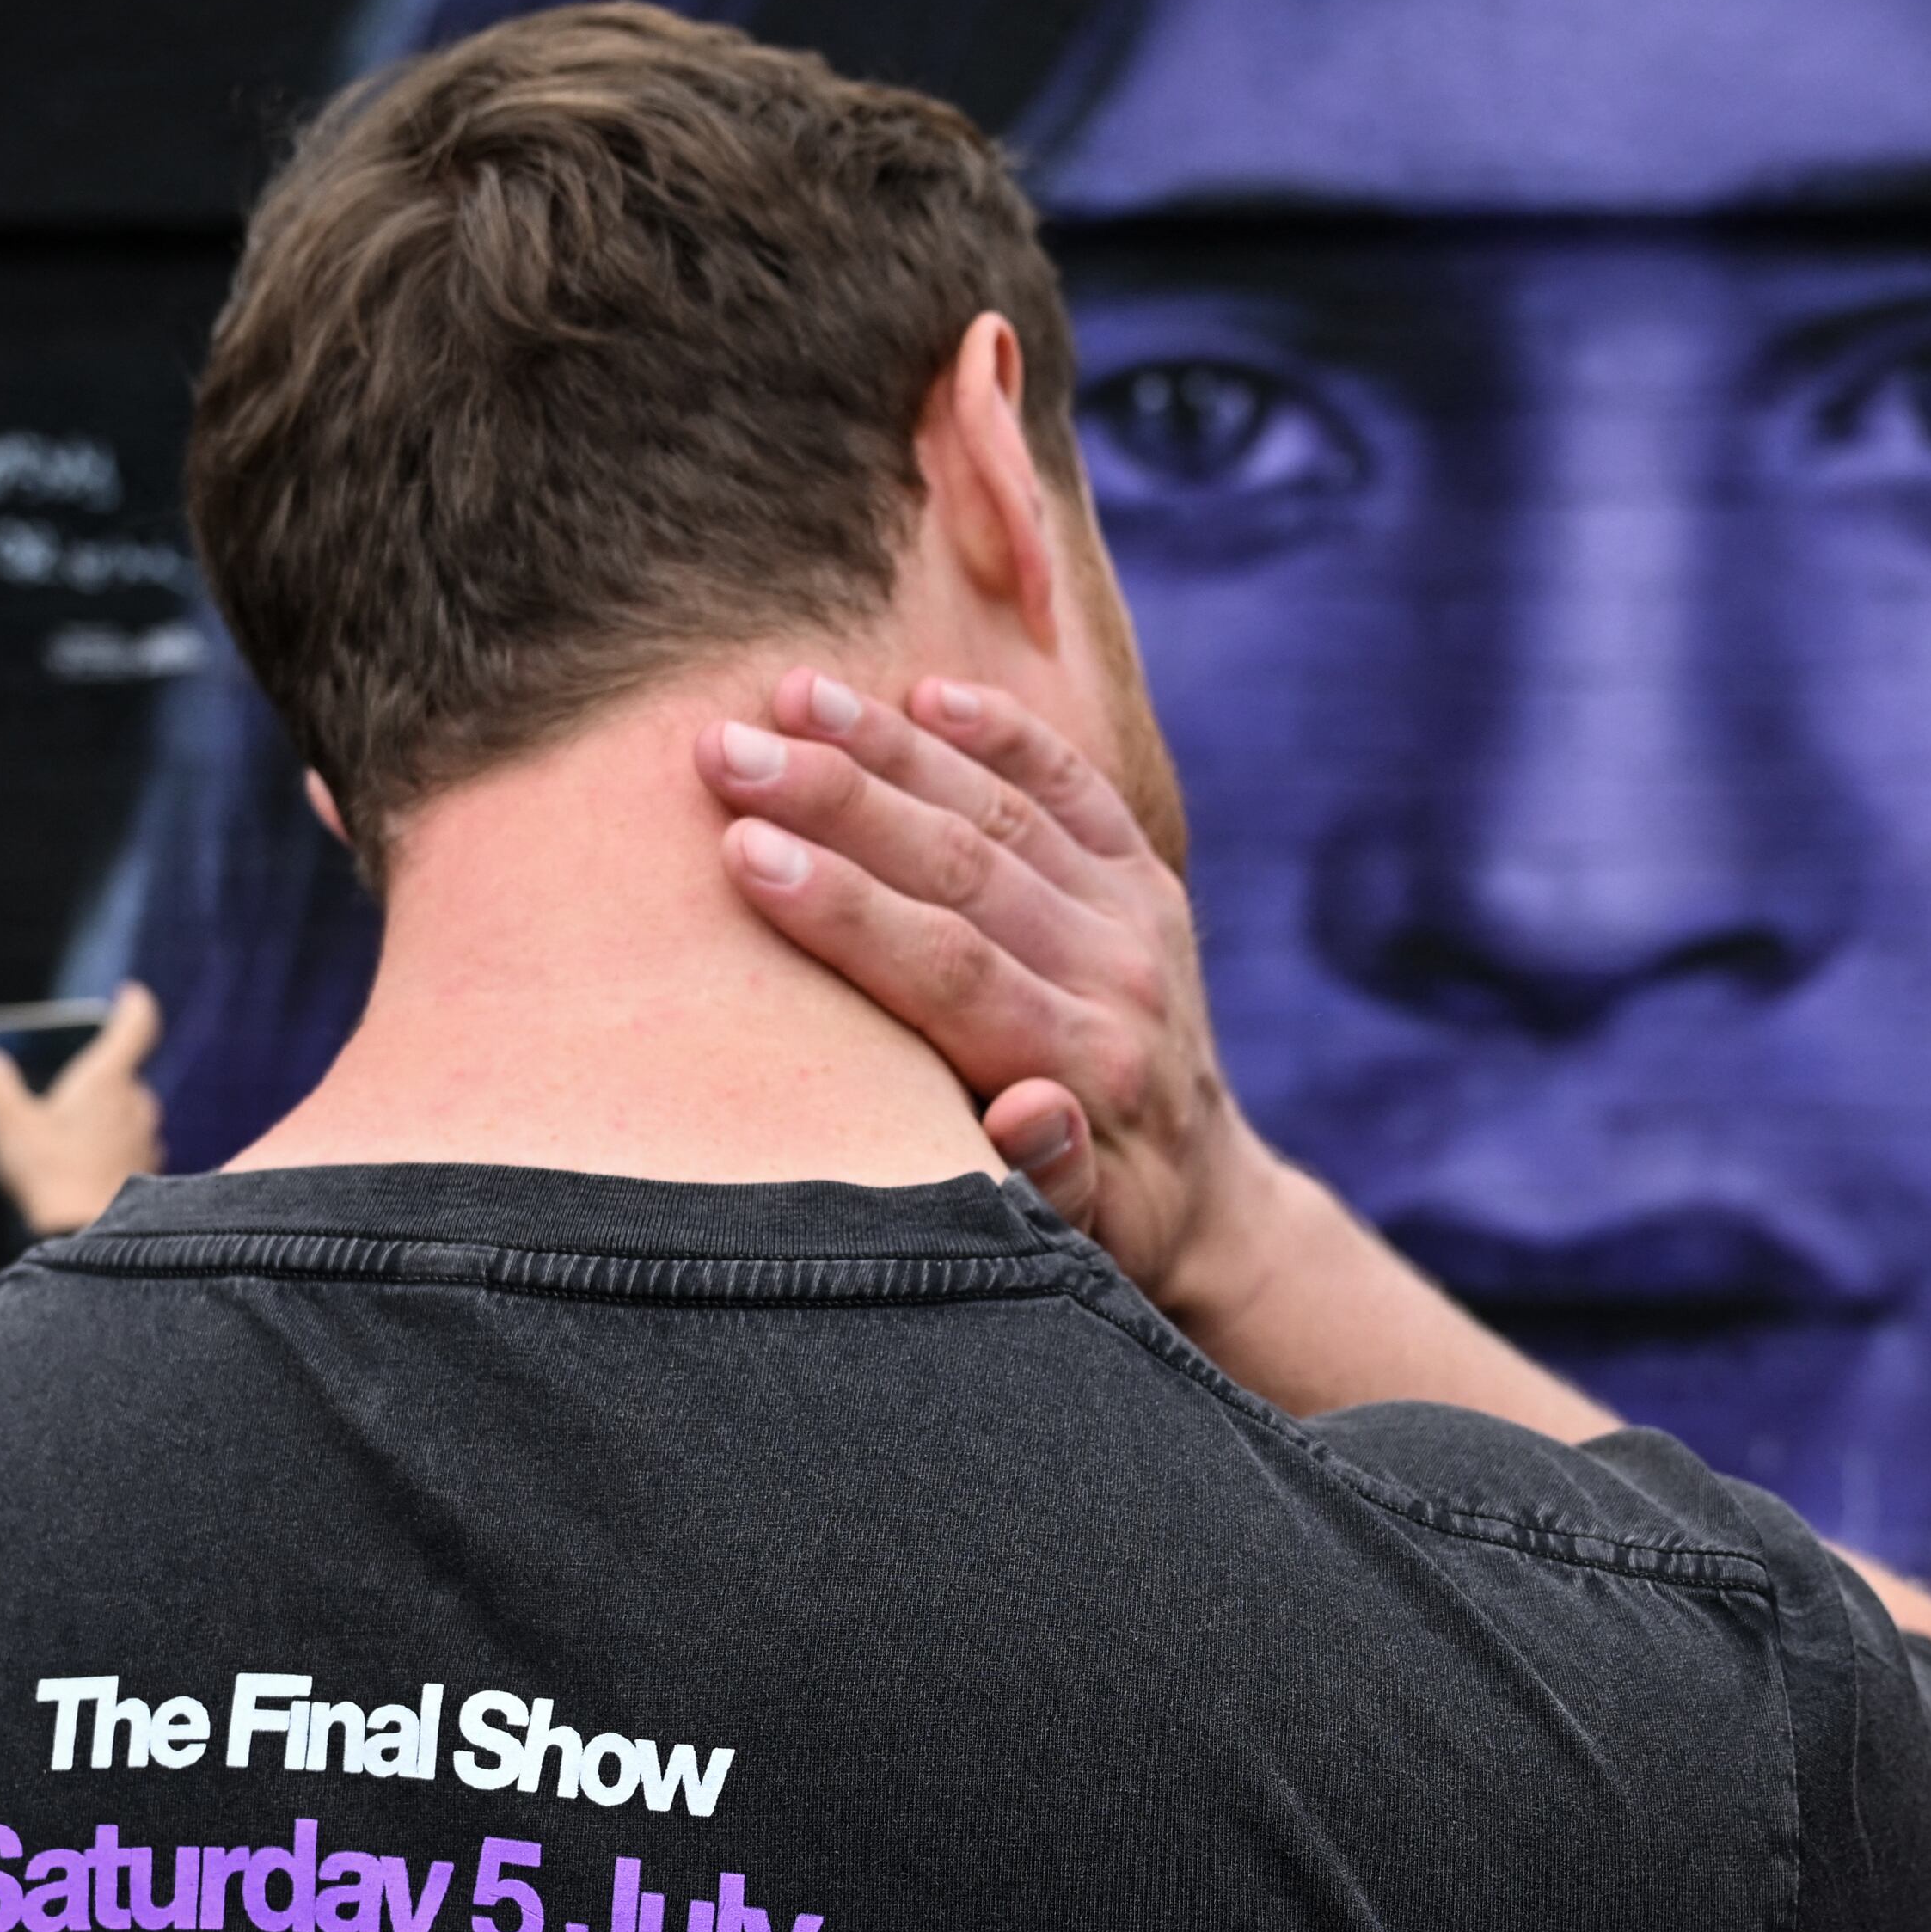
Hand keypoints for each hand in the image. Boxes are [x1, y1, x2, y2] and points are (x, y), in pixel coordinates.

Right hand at [0, 982, 164, 1234]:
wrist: (90, 1233)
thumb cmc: (52, 1174)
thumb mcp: (10, 1126)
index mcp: (107, 1079)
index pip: (136, 1025)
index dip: (133, 1006)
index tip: (129, 994)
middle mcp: (136, 1102)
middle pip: (123, 1075)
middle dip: (97, 1077)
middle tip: (62, 1089)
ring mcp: (147, 1136)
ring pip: (126, 1111)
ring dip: (102, 1115)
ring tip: (64, 1132)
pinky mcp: (147, 1167)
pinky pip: (128, 1143)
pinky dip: (108, 1144)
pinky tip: (79, 1164)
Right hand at [693, 669, 1287, 1327]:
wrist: (1206, 1193)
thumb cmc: (1099, 1222)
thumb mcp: (1078, 1240)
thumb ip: (1048, 1183)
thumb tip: (1029, 1113)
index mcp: (1082, 1067)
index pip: (944, 968)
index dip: (841, 907)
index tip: (743, 849)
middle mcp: (1115, 978)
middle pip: (961, 868)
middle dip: (836, 801)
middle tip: (725, 748)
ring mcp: (1135, 918)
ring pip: (1001, 811)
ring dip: (891, 746)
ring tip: (787, 694)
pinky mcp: (1145, 877)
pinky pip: (1074, 787)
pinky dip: (1005, 734)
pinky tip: (928, 691)